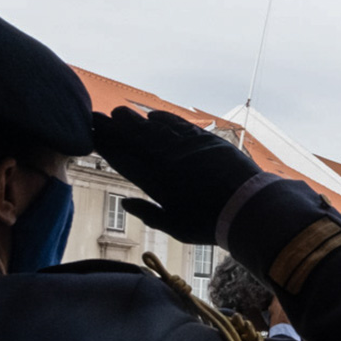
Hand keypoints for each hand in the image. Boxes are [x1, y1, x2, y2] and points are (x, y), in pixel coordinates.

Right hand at [90, 108, 262, 245]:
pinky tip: (153, 117)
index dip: (106, 146)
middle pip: (134, 139)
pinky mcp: (206, 141)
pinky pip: (179, 125)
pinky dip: (164, 120)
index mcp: (156, 182)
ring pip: (154, 129)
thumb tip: (126, 203)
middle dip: (113, 127)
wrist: (249, 206)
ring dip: (135, 119)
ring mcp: (187, 147)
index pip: (123, 159)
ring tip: (118, 112)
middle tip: (95, 116)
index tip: (91, 136)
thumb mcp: (175, 227)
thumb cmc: (210, 223)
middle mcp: (167, 160)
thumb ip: (149, 214)